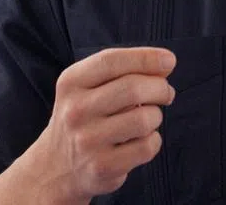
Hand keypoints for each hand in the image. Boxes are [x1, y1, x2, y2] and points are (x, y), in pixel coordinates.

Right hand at [28, 47, 175, 203]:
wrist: (55, 167)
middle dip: (160, 87)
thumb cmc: (84, 117)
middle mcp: (76, 110)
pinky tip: (141, 140)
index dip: (146, 57)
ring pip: (144, 118)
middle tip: (166, 92)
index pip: (112, 61)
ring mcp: (87, 141)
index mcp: (71, 82)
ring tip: (148, 118)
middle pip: (133, 88)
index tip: (169, 60)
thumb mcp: (90, 86)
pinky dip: (153, 141)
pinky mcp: (102, 167)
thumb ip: (125, 70)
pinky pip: (147, 146)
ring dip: (156, 116)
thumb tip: (166, 64)